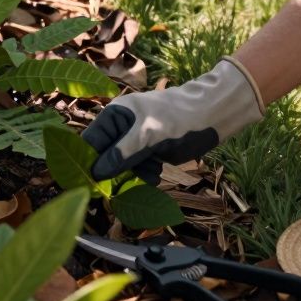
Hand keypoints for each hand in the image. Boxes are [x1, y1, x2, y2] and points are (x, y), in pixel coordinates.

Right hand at [81, 57, 264, 180]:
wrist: (213, 115)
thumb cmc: (181, 118)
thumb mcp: (148, 136)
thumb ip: (120, 154)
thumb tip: (95, 174)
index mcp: (113, 117)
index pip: (88, 144)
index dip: (87, 164)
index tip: (91, 185)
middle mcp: (120, 129)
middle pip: (103, 160)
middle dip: (116, 173)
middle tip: (131, 177)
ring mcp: (134, 142)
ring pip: (121, 170)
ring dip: (135, 175)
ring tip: (153, 168)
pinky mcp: (148, 153)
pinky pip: (138, 172)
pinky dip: (146, 175)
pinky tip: (158, 169)